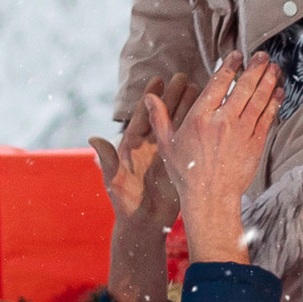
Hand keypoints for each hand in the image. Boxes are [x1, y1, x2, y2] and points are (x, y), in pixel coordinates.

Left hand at [90, 82, 191, 301]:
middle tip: (183, 77)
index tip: (157, 79)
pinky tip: (209, 114)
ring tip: (200, 89)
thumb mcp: (114, 181)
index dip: (150, 98)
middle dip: (173, 95)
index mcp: (132, 145)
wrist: (144, 224)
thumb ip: (106, 159)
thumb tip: (93, 139)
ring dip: (188, 107)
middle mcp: (150, 145)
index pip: (143, 115)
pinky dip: (198, 127)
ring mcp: (166, 153)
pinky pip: (188, 141)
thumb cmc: (125, 204)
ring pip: (179, 124)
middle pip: (163, 114)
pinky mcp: (179, 163)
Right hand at [161, 56, 283, 262]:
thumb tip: (149, 96)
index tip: (237, 56)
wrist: (210, 198)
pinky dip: (274, 102)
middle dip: (255, 68)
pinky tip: (278, 91)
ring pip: (259, 99)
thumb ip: (160, 118)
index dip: (230, 67)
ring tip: (274, 67)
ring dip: (268, 80)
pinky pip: (267, 117)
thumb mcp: (167, 145)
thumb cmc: (186, 173)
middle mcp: (223, 121)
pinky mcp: (255, 144)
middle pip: (244, 87)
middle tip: (263, 55)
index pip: (218, 84)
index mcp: (200, 118)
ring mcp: (242, 132)